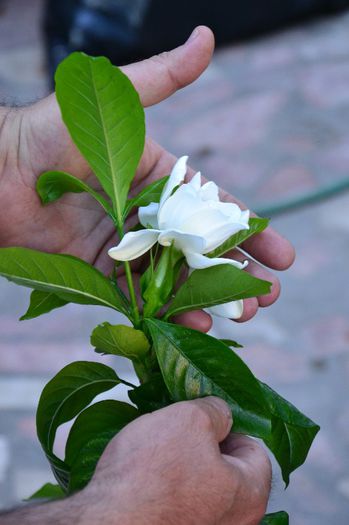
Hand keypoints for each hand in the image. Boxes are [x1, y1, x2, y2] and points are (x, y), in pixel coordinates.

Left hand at [0, 26, 293, 329]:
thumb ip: (161, 78)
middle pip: (202, 250)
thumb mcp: (115, 100)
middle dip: (239, 272)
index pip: (215, 210)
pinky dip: (167, 312)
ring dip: (211, 298)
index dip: (251, 232)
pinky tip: (194, 325)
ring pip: (176, 277)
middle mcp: (146, 215)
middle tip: (269, 295)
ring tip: (244, 315)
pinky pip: (140, 297)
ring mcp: (126, 247)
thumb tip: (206, 38)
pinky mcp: (101, 272)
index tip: (282, 255)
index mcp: (159, 180)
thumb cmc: (52, 131)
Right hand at [79, 397, 270, 524]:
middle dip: (204, 442)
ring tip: (157, 447)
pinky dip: (166, 484)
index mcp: (249, 496)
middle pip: (227, 467)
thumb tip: (220, 414)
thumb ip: (216, 410)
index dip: (231, 425)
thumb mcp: (192, 418)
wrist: (105, 522)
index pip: (255, 449)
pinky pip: (179, 501)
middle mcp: (233, 523)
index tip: (204, 417)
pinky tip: (145, 472)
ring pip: (201, 482)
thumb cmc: (152, 472)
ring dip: (182, 461)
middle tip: (179, 427)